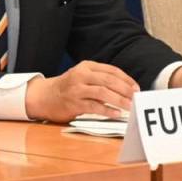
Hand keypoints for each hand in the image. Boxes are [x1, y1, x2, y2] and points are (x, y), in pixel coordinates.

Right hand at [24, 61, 139, 122]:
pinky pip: (94, 106)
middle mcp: (81, 75)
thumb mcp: (82, 77)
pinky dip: (107, 110)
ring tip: (130, 106)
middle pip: (108, 80)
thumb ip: (100, 79)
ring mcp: (76, 89)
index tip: (136, 88)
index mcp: (86, 66)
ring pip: (103, 92)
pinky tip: (116, 114)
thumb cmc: (68, 88)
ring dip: (119, 100)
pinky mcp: (73, 103)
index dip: (126, 79)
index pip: (111, 70)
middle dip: (125, 89)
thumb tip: (126, 89)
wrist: (44, 96)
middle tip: (137, 98)